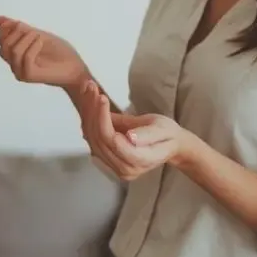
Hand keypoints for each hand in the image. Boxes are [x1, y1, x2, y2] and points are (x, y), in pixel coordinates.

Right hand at [0, 16, 87, 88]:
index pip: (1, 38)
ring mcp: (21, 72)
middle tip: (33, 31)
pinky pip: (25, 58)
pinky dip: (33, 46)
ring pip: (13, 51)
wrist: (76, 67)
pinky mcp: (29, 76)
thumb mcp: (37, 34)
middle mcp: (15, 64)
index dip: (9, 27)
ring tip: (39, 36)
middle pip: (3, 45)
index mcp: (15, 54)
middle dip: (17, 33)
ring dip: (26, 38)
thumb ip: (19, 29)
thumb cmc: (59, 53)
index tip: (22, 23)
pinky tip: (41, 42)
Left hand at [74, 81, 190, 180]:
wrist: (169, 145)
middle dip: (93, 111)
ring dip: (88, 112)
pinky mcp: (106, 159)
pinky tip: (90, 100)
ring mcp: (113, 167)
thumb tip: (130, 137)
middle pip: (99, 139)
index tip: (102, 98)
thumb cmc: (167, 135)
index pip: (113, 141)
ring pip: (91, 138)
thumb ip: (147, 135)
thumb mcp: (163, 129)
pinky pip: (92, 138)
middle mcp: (124, 169)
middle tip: (92, 87)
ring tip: (89, 89)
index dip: (104, 119)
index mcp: (140, 161)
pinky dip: (88, 118)